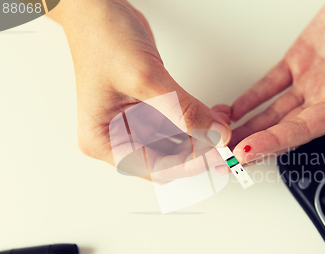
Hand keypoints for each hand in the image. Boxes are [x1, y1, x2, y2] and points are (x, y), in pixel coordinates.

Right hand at [49, 0, 231, 180]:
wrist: (97, 7)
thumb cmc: (101, 38)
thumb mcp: (144, 79)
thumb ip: (183, 110)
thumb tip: (215, 134)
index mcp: (102, 140)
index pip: (155, 167)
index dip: (189, 165)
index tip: (217, 156)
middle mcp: (117, 136)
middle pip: (168, 158)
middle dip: (199, 150)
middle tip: (226, 142)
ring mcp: (134, 122)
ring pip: (178, 143)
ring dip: (203, 135)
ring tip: (224, 124)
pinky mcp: (149, 108)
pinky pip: (179, 123)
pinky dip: (199, 120)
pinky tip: (216, 115)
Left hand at [229, 0, 324, 162]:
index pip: (305, 129)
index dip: (276, 142)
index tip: (251, 151)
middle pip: (283, 128)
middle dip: (254, 143)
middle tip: (226, 155)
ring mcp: (310, 80)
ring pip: (272, 110)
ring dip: (248, 126)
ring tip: (223, 139)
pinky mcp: (299, 60)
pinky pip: (269, 84)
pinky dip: (251, 98)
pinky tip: (235, 111)